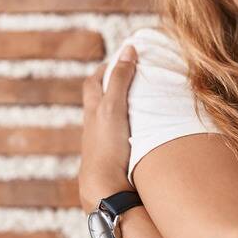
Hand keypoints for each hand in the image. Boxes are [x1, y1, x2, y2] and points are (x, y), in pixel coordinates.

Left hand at [78, 45, 137, 214]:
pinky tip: (144, 132)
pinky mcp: (113, 159)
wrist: (104, 188)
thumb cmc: (107, 146)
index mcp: (93, 110)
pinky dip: (129, 130)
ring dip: (123, 110)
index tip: (122, 59)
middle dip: (113, 88)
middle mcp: (94, 126)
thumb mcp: (114, 107)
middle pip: (99, 100)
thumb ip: (121, 79)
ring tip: (144, 104)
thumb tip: (129, 49)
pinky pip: (119, 138)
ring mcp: (103, 144)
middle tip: (134, 79)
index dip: (105, 69)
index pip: (93, 82)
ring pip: (110, 121)